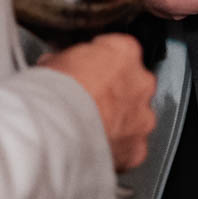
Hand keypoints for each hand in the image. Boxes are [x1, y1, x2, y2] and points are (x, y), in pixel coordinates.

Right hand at [38, 33, 157, 171]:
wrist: (57, 129)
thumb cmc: (56, 93)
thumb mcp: (55, 60)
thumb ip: (68, 60)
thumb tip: (59, 64)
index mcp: (124, 52)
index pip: (120, 50)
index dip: (101, 62)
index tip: (89, 71)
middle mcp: (141, 82)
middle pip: (133, 84)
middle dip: (116, 93)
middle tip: (91, 101)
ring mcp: (142, 116)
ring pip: (136, 117)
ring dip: (120, 121)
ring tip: (92, 128)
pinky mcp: (137, 147)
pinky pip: (131, 147)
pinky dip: (118, 148)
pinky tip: (97, 147)